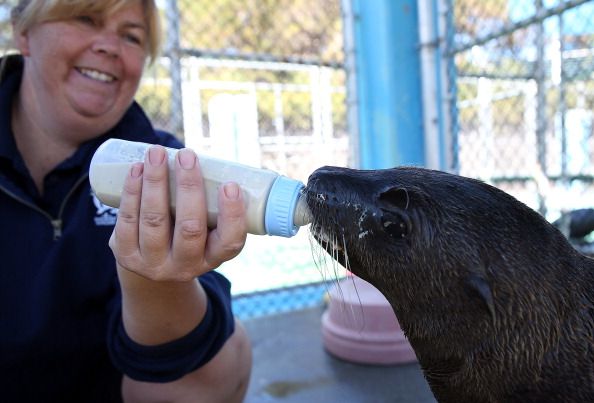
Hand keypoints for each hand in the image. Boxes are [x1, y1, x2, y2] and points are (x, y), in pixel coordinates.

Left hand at [109, 145, 246, 281]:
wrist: (152, 261)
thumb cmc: (189, 231)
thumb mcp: (207, 227)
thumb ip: (213, 201)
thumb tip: (219, 157)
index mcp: (213, 257)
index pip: (229, 241)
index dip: (232, 215)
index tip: (230, 185)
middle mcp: (186, 266)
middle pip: (189, 228)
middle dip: (188, 187)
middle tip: (187, 155)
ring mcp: (154, 264)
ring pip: (154, 221)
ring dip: (155, 182)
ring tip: (156, 153)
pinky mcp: (126, 256)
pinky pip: (127, 222)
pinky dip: (131, 192)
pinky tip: (136, 170)